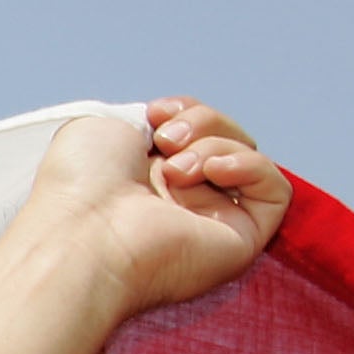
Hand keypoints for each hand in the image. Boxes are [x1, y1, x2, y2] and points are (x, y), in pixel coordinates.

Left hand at [25, 98, 288, 319]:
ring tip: (174, 169)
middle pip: (224, 139)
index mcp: (146, 178)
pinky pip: (275, 191)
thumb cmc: (78, 186)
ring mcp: (210, 222)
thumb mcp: (105, 127)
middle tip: (164, 140)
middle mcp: (179, 203)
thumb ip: (150, 120)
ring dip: (214, 145)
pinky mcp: (240, 241)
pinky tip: (213, 171)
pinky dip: (250, 166)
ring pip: (245, 158)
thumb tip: (177, 125)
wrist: (81, 235)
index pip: (194, 131)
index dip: (185, 111)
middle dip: (201, 122)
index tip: (156, 114)